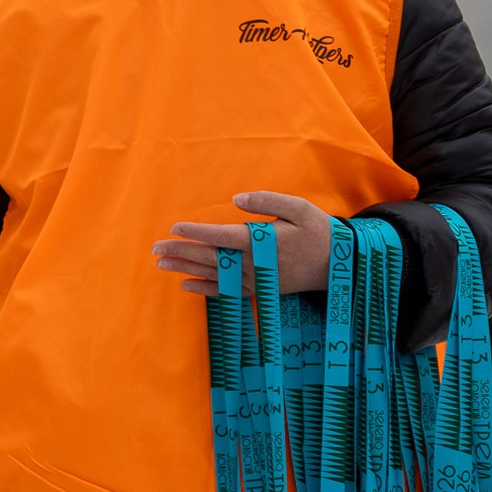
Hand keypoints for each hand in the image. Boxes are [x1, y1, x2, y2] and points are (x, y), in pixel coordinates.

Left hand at [152, 191, 334, 295]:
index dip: (196, 233)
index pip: (221, 236)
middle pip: (210, 258)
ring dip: (185, 269)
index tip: (175, 228)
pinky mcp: (258, 290)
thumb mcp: (299, 208)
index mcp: (262, 242)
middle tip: (155, 249)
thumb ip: (267, 201)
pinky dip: (204, 289)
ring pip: (213, 275)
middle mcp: (254, 265)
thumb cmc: (318, 231)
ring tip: (161, 264)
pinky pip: (226, 292)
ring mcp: (255, 280)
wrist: (337, 266)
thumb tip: (237, 200)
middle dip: (181, 252)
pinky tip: (185, 285)